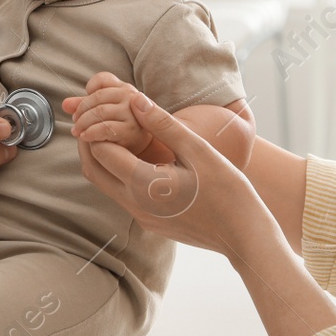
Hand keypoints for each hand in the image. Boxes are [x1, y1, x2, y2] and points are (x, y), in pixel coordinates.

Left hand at [63, 72, 164, 161]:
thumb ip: (84, 105)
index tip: (82, 106)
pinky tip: (85, 137)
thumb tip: (65, 104)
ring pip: (99, 112)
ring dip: (83, 123)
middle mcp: (130, 96)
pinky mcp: (131, 130)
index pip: (102, 79)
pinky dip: (91, 133)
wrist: (141, 150)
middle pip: (97, 96)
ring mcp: (132, 113)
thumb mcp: (103, 112)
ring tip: (77, 131)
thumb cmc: (120, 128)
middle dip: (81, 110)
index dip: (89, 91)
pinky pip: (105, 128)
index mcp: (123, 88)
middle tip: (74, 122)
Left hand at [77, 90, 257, 256]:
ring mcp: (141, 217)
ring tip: (117, 134)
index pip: (101, 151)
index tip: (105, 110)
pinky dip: (120, 174)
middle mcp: (135, 204)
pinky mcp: (150, 223)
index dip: (98, 128)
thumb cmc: (227, 191)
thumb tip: (135, 100)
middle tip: (97, 120)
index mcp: (143, 184)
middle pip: (94, 170)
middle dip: (90, 144)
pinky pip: (123, 196)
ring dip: (104, 160)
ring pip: (107, 185)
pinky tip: (138, 158)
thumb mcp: (197, 150)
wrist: (244, 235)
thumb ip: (163, 124)